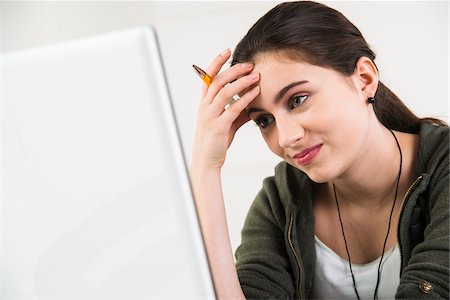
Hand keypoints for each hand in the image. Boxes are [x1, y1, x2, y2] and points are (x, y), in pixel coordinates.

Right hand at [191, 49, 259, 170]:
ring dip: (241, 82)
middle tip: (249, 64)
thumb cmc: (216, 141)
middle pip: (217, 81)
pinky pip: (232, 109)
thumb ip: (237, 110)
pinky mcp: (218, 127)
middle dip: (234, 70)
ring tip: (256, 75)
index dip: (216, 63)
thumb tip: (252, 100)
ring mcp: (210, 116)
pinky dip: (244, 98)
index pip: (208, 78)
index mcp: (204, 103)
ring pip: (224, 92)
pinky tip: (255, 92)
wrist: (206, 161)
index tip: (227, 51)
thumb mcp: (227, 122)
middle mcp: (205, 107)